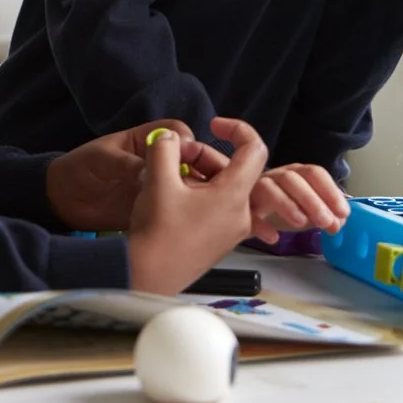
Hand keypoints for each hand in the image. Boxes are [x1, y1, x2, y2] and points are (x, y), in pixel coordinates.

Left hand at [46, 119, 227, 231]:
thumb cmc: (80, 168)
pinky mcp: (155, 210)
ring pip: (188, 188)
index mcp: (147, 140)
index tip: (186, 157)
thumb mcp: (102, 159)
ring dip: (194, 196)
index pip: (178, 134)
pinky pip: (175, 211)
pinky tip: (182, 224)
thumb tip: (149, 173)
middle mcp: (158, 163)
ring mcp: (159, 186)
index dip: (187, 143)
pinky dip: (182, 216)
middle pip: (191, 162)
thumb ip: (126, 164)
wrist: (63, 201)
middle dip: (200, 172)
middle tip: (199, 189)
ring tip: (191, 209)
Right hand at [125, 118, 268, 294]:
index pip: (254, 149)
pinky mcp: (218, 240)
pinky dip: (198, 193)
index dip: (237, 128)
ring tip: (167, 178)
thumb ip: (164, 148)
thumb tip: (170, 136)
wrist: (148, 278)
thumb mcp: (157, 179)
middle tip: (171, 157)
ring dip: (198, 174)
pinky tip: (172, 198)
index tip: (213, 125)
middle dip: (203, 155)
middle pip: (233, 168)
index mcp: (233, 195)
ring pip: (223, 187)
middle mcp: (240, 213)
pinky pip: (217, 206)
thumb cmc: (156, 232)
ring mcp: (231, 230)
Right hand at [248, 162, 348, 244]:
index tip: (343, 212)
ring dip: (287, 204)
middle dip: (312, 199)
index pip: (315, 173)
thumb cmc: (282, 208)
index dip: (330, 191)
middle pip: (293, 178)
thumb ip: (326, 214)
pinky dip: (260, 224)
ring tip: (301, 224)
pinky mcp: (241, 206)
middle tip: (326, 222)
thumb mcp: (307, 211)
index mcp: (296, 174)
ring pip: (269, 187)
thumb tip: (340, 220)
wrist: (249, 214)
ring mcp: (256, 188)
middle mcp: (276, 176)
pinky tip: (274, 238)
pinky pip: (248, 212)